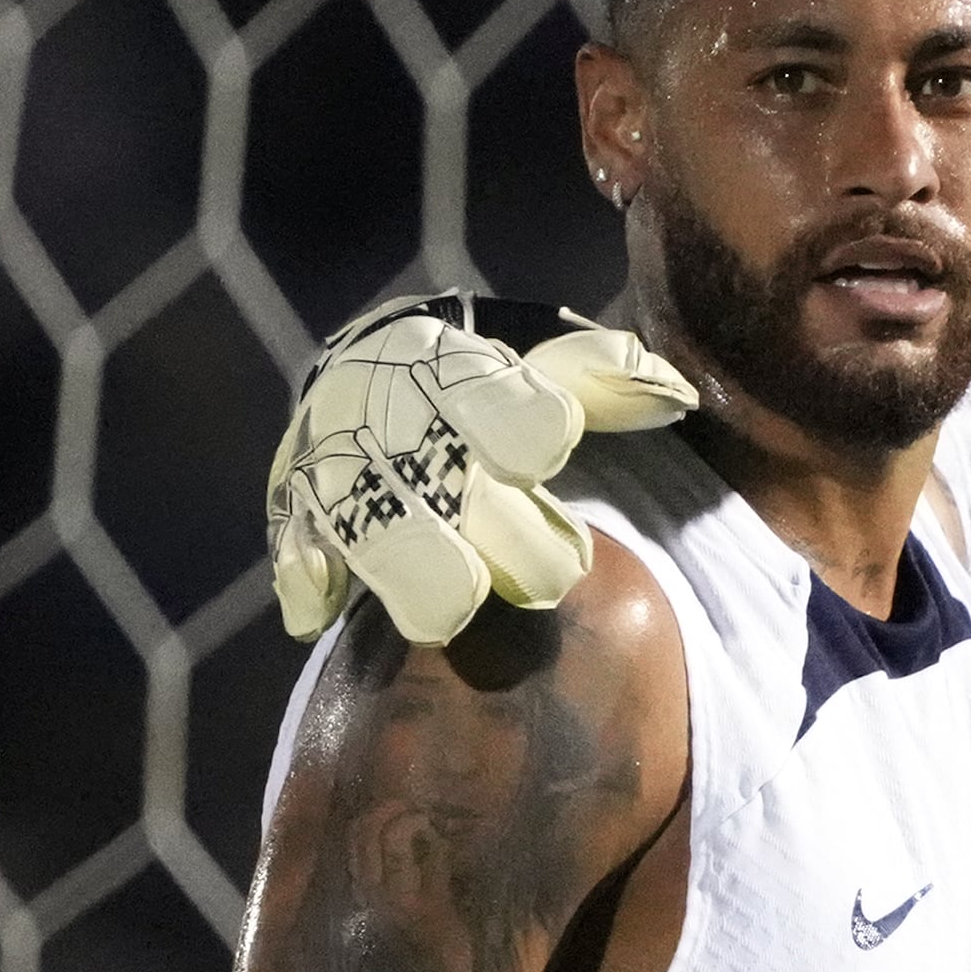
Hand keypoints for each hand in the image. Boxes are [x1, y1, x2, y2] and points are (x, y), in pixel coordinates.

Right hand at [264, 296, 696, 645]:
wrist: (370, 373)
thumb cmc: (481, 383)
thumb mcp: (537, 362)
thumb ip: (600, 378)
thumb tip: (675, 396)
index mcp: (455, 376)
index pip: (491, 398)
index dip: (520, 420)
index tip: (553, 447)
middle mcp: (395, 426)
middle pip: (444, 479)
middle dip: (496, 528)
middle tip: (554, 576)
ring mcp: (341, 473)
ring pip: (374, 523)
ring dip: (412, 562)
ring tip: (453, 609)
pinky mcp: (299, 518)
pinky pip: (294, 547)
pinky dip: (303, 573)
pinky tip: (314, 608)